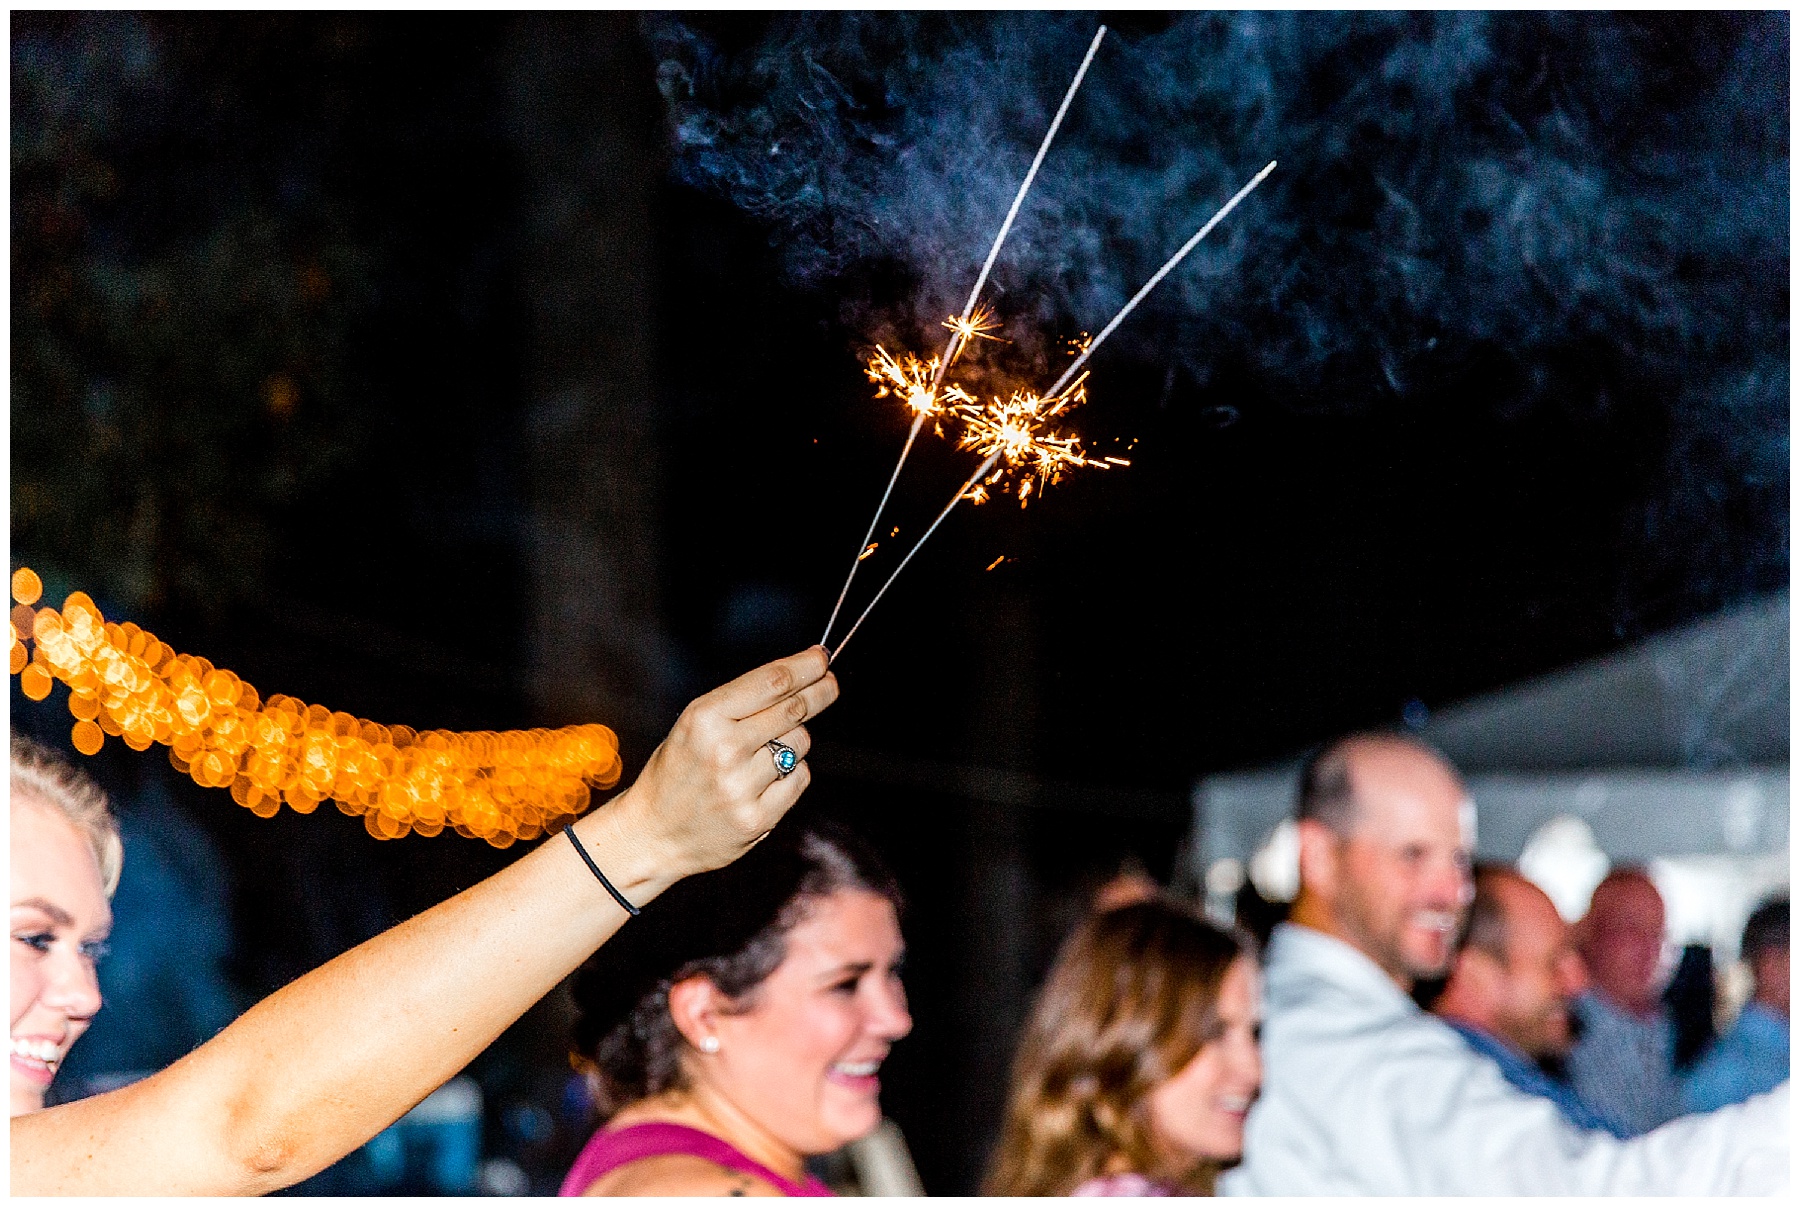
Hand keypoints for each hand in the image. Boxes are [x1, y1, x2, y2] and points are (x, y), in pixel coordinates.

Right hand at [608, 647, 837, 880]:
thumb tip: (798, 680)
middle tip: (830, 683)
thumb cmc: (678, 771)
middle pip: (793, 709)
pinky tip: (767, 779)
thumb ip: (741, 704)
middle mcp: (724, 750)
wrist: (653, 833)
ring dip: (794, 739)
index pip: (771, 682)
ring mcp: (742, 786)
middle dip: (819, 692)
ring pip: (799, 743)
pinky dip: (792, 772)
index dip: (804, 666)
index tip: (822, 659)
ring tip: (765, 750)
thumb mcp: (695, 725)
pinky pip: (799, 778)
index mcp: (704, 718)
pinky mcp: (757, 818)